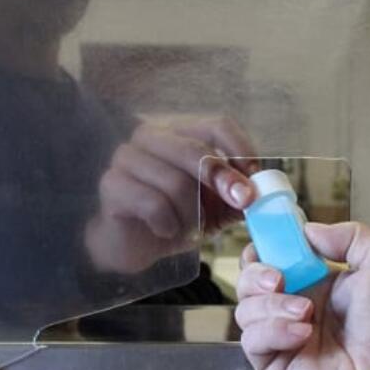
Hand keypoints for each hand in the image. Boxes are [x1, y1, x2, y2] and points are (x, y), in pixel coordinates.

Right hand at [86, 116, 257, 273]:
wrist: (134, 244)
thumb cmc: (177, 216)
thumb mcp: (217, 207)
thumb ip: (237, 195)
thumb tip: (259, 189)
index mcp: (180, 131)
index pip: (217, 125)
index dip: (240, 149)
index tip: (255, 176)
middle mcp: (151, 136)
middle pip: (195, 149)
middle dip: (223, 180)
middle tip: (242, 203)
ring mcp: (127, 157)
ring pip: (175, 181)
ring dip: (192, 214)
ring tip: (192, 228)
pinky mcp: (111, 183)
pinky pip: (152, 203)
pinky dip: (169, 223)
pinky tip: (167, 231)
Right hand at [234, 222, 369, 369]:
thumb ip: (349, 235)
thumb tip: (309, 231)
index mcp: (313, 283)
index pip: (272, 258)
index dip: (265, 248)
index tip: (270, 242)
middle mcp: (293, 308)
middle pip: (248, 282)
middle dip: (255, 274)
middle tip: (278, 279)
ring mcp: (282, 337)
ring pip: (245, 311)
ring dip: (270, 306)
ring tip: (305, 312)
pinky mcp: (276, 365)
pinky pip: (252, 342)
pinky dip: (273, 332)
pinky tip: (302, 334)